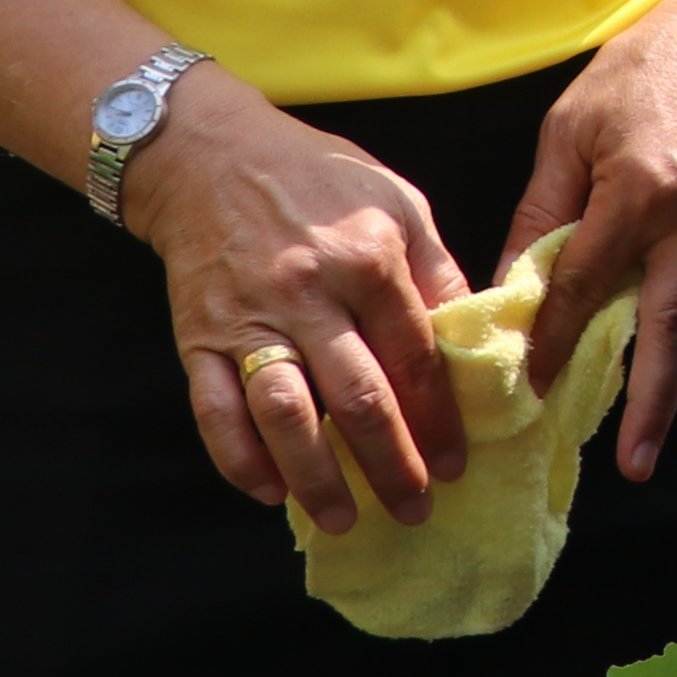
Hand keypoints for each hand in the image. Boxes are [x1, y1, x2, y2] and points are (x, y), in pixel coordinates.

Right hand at [136, 76, 473, 533]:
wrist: (210, 156)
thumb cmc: (318, 178)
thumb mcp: (398, 203)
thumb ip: (436, 272)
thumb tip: (477, 339)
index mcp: (369, 257)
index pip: (416, 357)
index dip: (439, 419)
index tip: (455, 465)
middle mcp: (309, 292)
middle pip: (359, 397)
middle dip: (390, 464)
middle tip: (415, 510)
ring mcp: (249, 318)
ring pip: (287, 414)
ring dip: (317, 477)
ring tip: (344, 520)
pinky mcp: (199, 337)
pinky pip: (215, 410)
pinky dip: (239, 458)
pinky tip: (269, 491)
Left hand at [510, 0, 676, 480]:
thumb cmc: (641, 71)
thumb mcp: (571, 131)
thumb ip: (542, 211)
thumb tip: (514, 286)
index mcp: (644, 191)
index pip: (586, 285)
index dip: (553, 337)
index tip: (529, 384)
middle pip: (672, 328)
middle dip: (654, 400)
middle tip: (636, 464)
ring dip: (665, 365)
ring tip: (640, 426)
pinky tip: (659, 341)